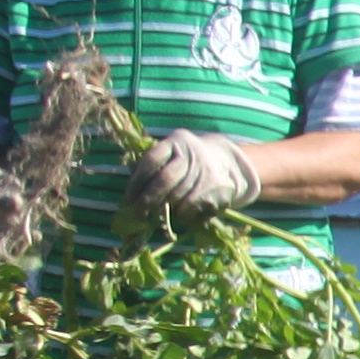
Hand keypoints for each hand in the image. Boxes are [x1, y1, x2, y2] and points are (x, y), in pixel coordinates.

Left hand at [125, 130, 262, 224]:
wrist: (232, 164)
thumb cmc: (192, 161)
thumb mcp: (175, 153)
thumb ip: (155, 166)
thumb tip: (132, 193)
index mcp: (177, 142)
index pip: (152, 161)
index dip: (137, 182)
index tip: (127, 199)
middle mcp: (193, 155)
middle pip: (165, 180)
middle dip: (148, 199)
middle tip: (136, 214)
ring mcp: (207, 174)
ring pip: (178, 197)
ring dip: (164, 210)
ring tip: (156, 216)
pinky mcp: (218, 191)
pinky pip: (194, 208)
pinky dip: (183, 215)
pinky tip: (180, 215)